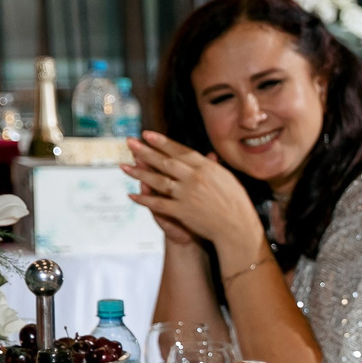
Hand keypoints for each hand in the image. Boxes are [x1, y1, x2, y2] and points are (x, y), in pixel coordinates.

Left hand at [124, 133, 265, 265]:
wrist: (237, 227)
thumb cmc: (235, 203)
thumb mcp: (227, 178)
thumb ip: (213, 166)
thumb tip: (207, 155)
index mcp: (206, 167)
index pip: (180, 151)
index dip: (162, 142)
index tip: (147, 135)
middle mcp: (195, 178)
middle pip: (165, 162)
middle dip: (145, 151)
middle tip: (129, 143)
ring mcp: (187, 194)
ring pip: (158, 180)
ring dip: (139, 173)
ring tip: (124, 166)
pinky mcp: (182, 211)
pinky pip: (158, 203)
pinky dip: (144, 199)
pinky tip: (132, 195)